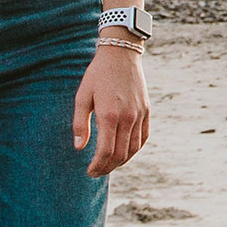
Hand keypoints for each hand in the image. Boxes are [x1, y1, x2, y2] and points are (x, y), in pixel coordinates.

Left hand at [72, 45, 149, 176]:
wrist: (121, 54)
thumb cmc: (98, 74)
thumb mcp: (82, 96)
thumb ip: (79, 123)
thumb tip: (79, 147)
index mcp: (109, 115)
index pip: (106, 151)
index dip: (97, 166)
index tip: (89, 171)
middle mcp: (128, 117)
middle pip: (120, 154)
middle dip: (107, 168)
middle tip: (96, 172)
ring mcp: (139, 114)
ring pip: (134, 148)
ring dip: (121, 161)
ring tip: (109, 165)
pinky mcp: (147, 110)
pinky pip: (144, 137)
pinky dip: (135, 149)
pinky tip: (125, 153)